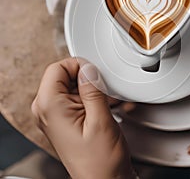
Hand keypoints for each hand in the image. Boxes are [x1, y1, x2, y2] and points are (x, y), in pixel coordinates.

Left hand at [31, 58, 135, 178]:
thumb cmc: (99, 161)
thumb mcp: (100, 119)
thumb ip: (93, 89)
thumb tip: (88, 68)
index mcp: (50, 107)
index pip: (57, 67)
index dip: (79, 66)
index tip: (95, 74)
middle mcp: (46, 110)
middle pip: (63, 75)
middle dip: (86, 78)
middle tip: (102, 90)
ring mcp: (54, 114)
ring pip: (71, 84)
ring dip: (90, 88)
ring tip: (105, 101)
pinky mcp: (63, 118)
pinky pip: (74, 96)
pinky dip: (90, 97)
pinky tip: (103, 106)